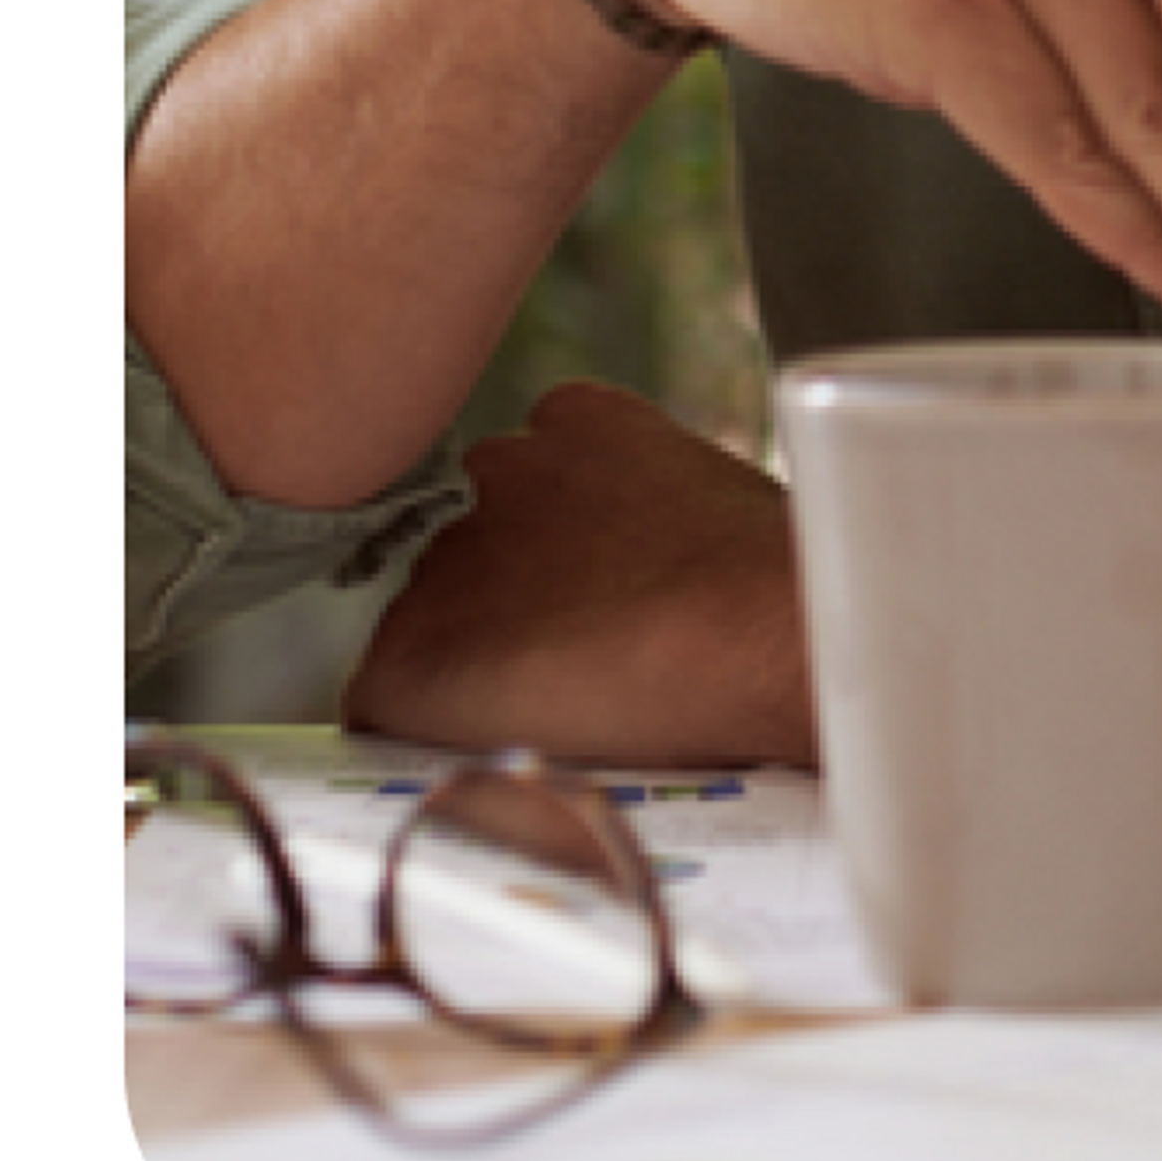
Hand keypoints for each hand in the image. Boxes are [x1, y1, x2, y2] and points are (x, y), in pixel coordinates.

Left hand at [342, 381, 815, 768]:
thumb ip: (644, 508)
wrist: (763, 627)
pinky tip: (510, 741)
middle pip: (473, 552)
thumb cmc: (775, 578)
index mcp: (570, 418)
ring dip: (476, 661)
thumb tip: (651, 572)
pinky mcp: (408, 653)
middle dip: (512, 603)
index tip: (606, 595)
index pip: (528, 488)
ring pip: (431, 624)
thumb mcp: (707, 497)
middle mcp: (489, 472)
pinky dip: (432, 730)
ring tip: (564, 707)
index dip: (561, 556)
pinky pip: (386, 702)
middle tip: (590, 657)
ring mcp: (444, 559)